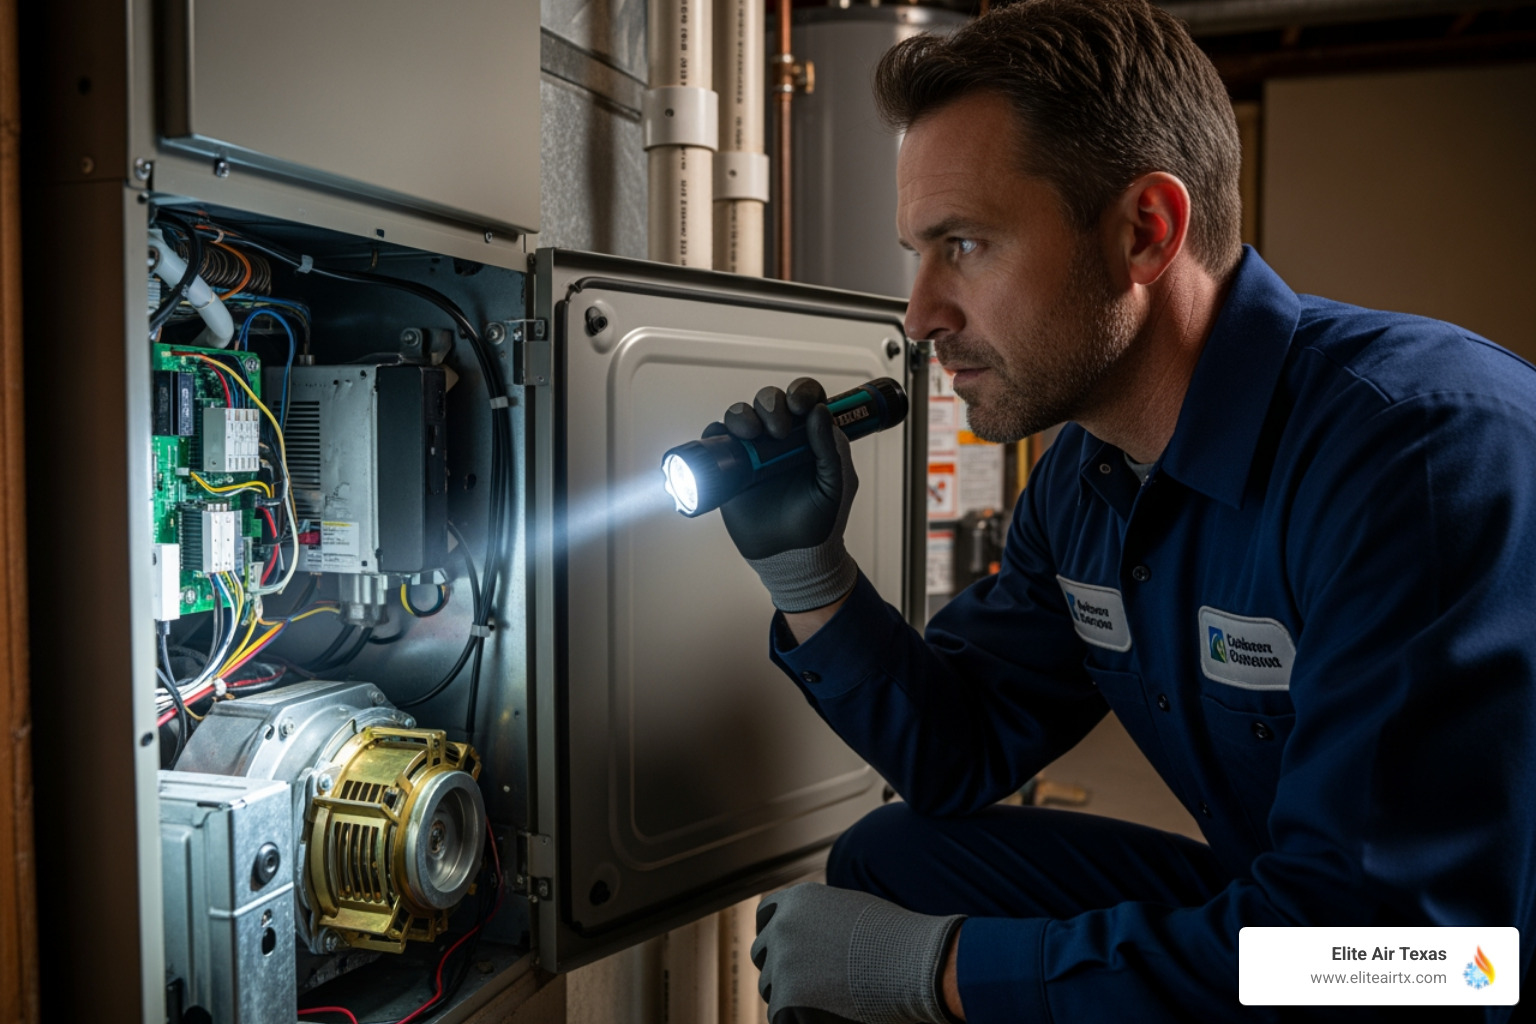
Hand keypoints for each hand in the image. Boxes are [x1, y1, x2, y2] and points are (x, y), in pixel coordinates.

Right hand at [706, 378, 858, 612]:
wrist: (791, 557)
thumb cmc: (818, 523)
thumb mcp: (835, 485)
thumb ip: (831, 449)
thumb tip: (819, 412)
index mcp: (810, 436)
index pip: (805, 398)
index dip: (801, 392)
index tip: (800, 406)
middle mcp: (780, 438)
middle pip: (769, 400)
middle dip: (771, 404)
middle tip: (778, 429)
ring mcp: (753, 451)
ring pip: (741, 414)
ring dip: (743, 415)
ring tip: (752, 436)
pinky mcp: (729, 468)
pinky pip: (715, 440)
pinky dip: (716, 433)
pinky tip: (726, 443)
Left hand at [751, 882, 963, 1023]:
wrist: (913, 964)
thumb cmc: (894, 940)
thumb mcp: (850, 909)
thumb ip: (818, 917)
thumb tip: (808, 935)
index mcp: (797, 901)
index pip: (765, 916)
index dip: (775, 934)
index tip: (785, 948)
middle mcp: (782, 928)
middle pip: (762, 954)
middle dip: (779, 965)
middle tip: (807, 980)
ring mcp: (782, 964)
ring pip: (770, 986)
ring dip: (790, 993)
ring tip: (828, 996)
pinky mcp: (787, 1001)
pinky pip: (780, 1015)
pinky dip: (798, 1017)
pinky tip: (825, 1012)